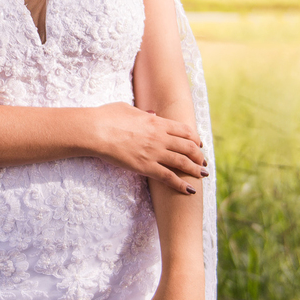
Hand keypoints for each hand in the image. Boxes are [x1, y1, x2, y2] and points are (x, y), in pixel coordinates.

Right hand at [91, 102, 206, 193]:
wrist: (96, 131)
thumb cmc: (107, 117)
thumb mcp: (129, 109)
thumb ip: (144, 113)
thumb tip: (152, 114)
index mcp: (157, 122)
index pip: (184, 130)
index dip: (195, 138)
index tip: (199, 144)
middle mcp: (160, 137)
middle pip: (188, 147)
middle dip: (199, 155)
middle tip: (203, 162)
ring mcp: (154, 153)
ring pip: (182, 162)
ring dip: (195, 170)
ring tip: (203, 175)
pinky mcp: (145, 167)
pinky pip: (168, 177)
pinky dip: (181, 184)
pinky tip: (189, 190)